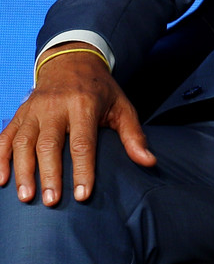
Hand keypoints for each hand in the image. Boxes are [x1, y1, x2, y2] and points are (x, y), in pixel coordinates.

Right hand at [2, 46, 153, 205]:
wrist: (72, 62)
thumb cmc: (100, 90)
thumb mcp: (122, 106)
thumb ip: (133, 135)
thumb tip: (149, 162)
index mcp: (83, 105)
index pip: (82, 142)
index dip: (82, 170)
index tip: (82, 195)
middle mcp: (55, 107)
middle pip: (49, 144)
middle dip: (49, 174)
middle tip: (51, 201)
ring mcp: (33, 110)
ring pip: (23, 142)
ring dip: (23, 171)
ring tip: (26, 196)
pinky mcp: (19, 114)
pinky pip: (4, 137)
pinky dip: (0, 158)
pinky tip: (1, 179)